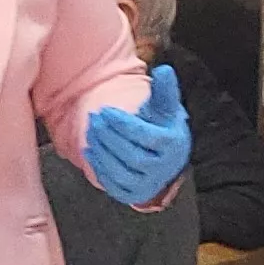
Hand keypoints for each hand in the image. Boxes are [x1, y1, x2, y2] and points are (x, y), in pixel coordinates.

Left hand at [83, 64, 192, 203]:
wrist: (164, 157)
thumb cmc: (162, 126)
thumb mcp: (165, 108)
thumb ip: (164, 91)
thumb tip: (164, 70)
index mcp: (173, 145)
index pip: (145, 136)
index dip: (122, 124)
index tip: (105, 111)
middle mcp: (163, 168)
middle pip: (131, 155)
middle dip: (109, 137)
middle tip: (93, 120)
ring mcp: (149, 184)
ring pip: (121, 171)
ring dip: (102, 152)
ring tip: (90, 133)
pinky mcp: (134, 194)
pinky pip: (114, 185)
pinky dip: (100, 169)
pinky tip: (90, 152)